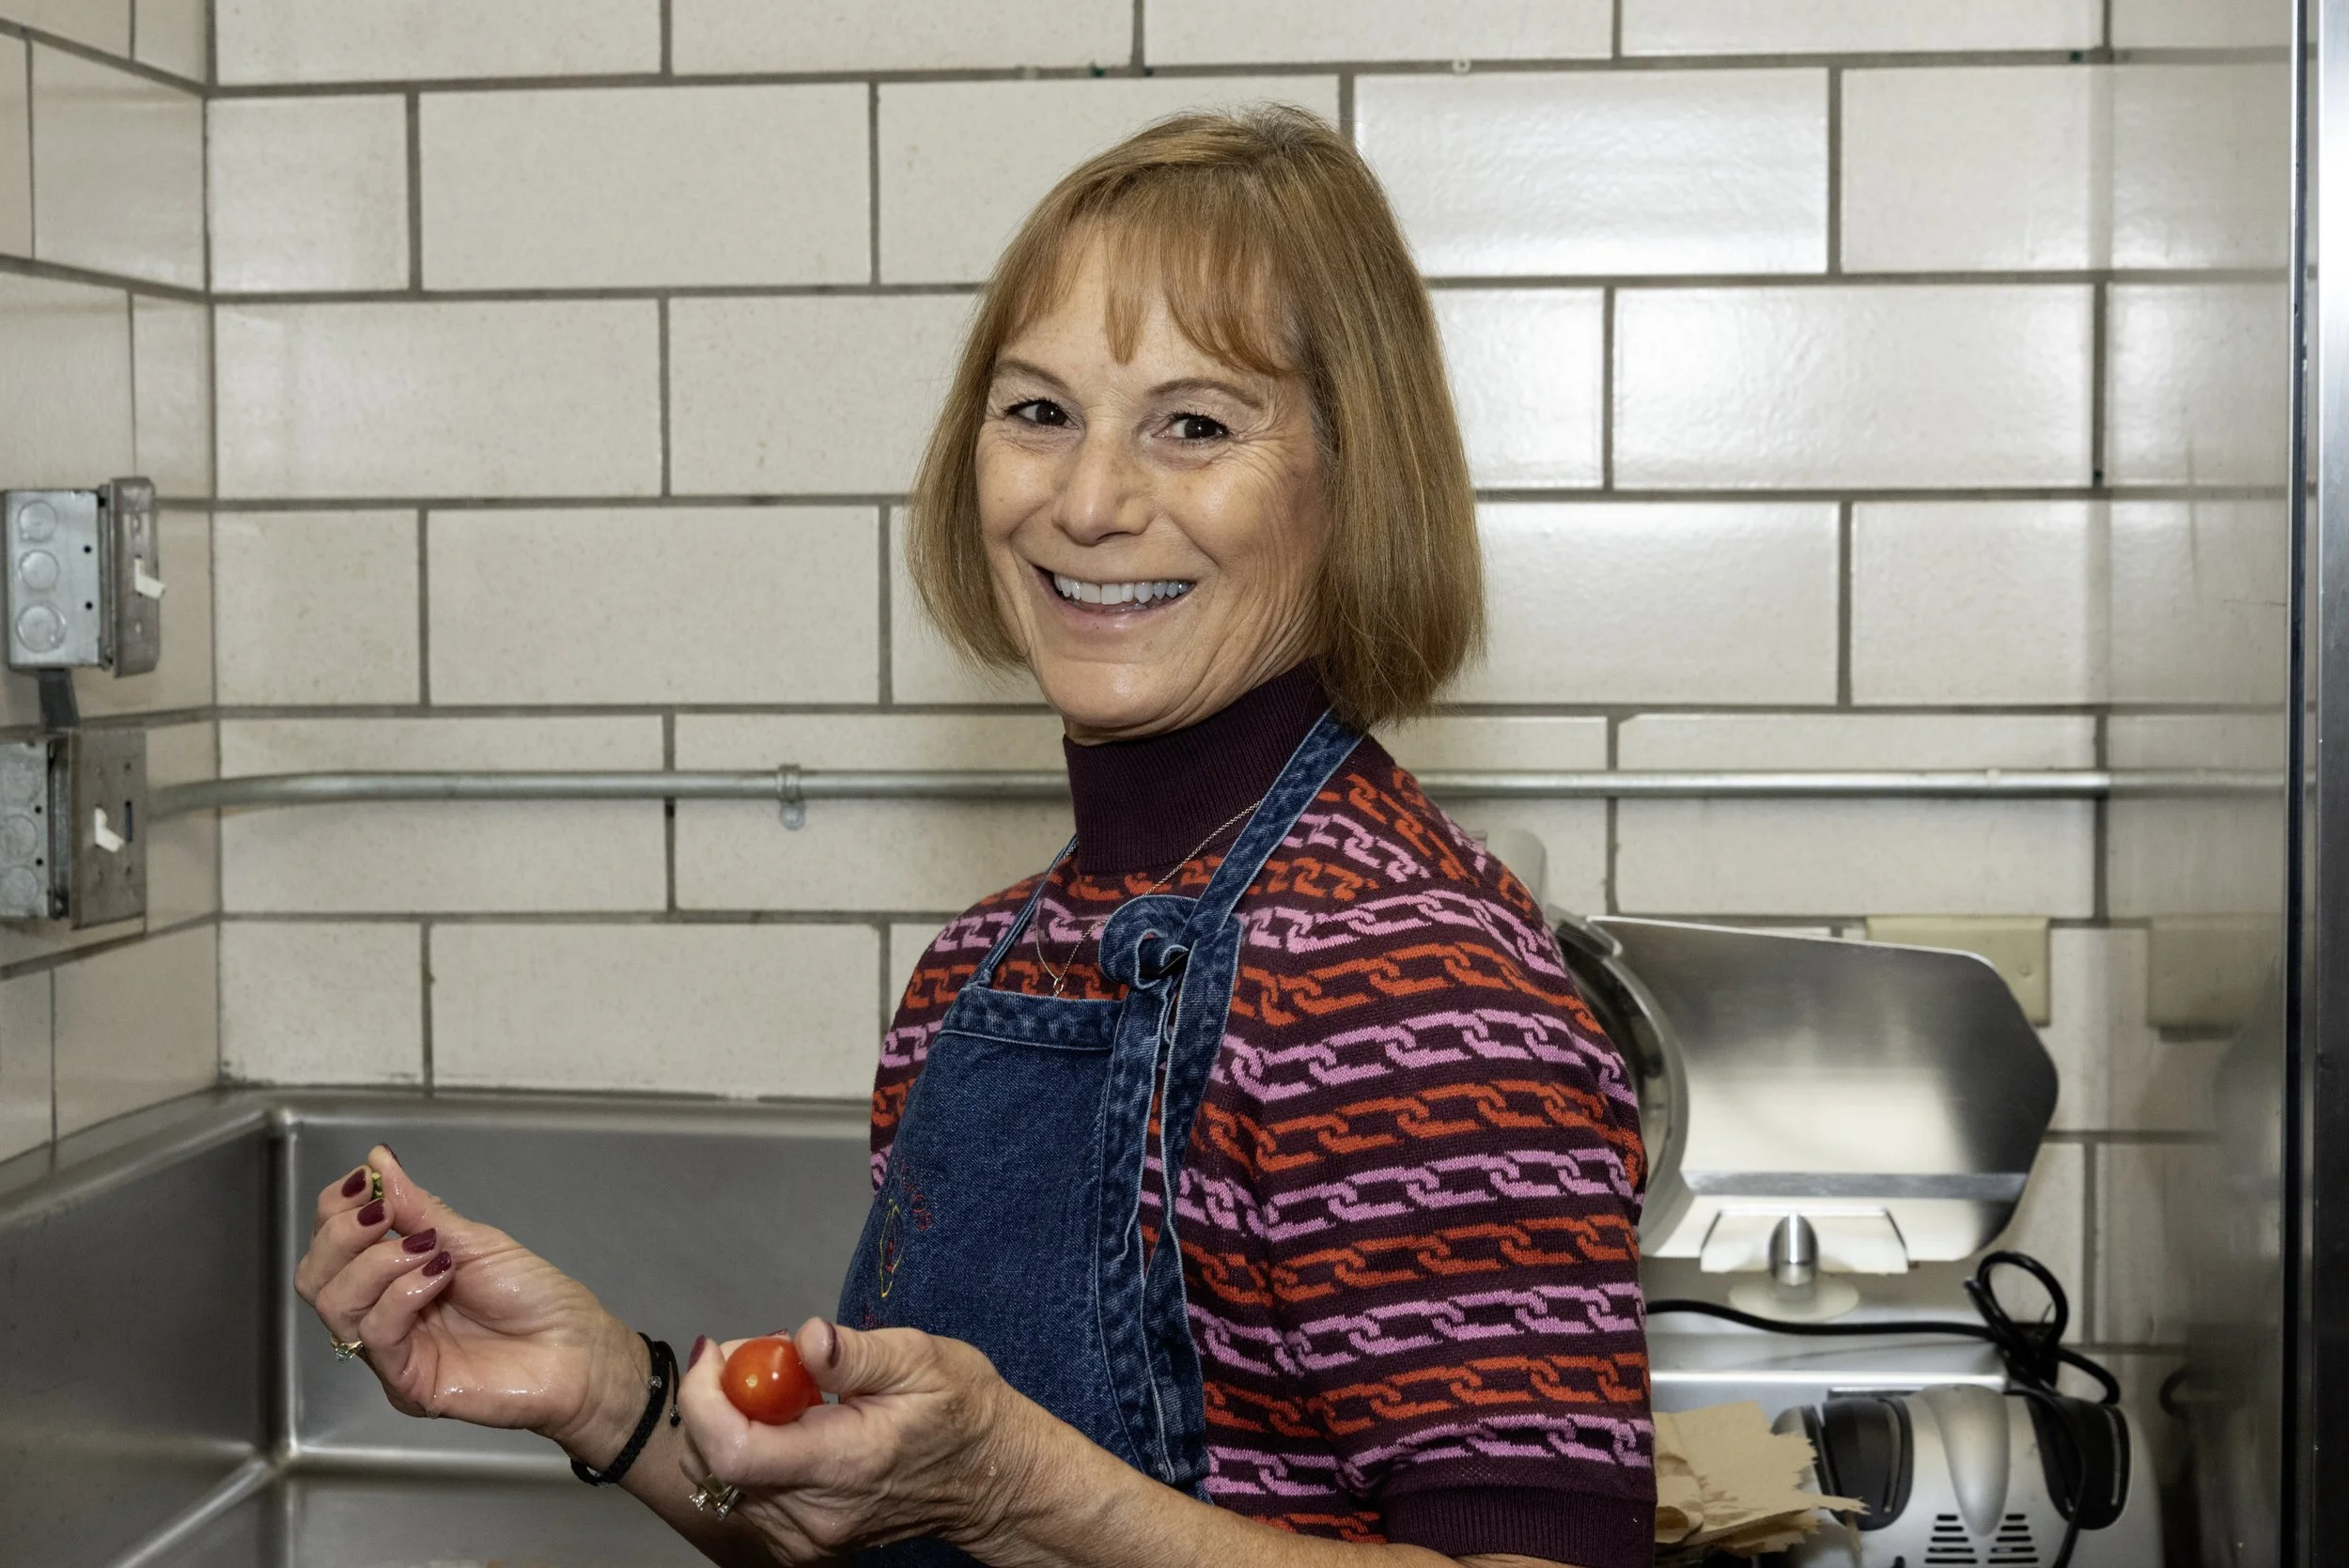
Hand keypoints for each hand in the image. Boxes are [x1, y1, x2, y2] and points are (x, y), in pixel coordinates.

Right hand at [292, 1144, 647, 1461]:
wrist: (578, 1348)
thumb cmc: (533, 1295)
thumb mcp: (471, 1240)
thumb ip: (419, 1210)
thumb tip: (377, 1160)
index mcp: (392, 1278)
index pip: (331, 1247)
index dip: (334, 1211)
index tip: (364, 1181)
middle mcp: (382, 1315)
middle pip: (316, 1277)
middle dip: (340, 1235)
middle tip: (385, 1215)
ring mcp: (391, 1352)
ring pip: (335, 1304)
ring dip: (377, 1262)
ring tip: (430, 1250)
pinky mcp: (406, 1382)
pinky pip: (376, 1334)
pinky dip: (401, 1294)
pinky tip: (437, 1275)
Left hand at [674, 1319, 1043, 1562]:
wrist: (994, 1480)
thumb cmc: (963, 1413)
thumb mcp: (922, 1359)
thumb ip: (856, 1353)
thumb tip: (807, 1338)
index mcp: (843, 1462)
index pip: (733, 1449)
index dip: (706, 1398)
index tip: (719, 1351)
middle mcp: (816, 1512)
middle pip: (713, 1467)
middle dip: (714, 1401)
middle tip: (755, 1355)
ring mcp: (808, 1536)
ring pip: (720, 1484)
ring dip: (727, 1425)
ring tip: (777, 1384)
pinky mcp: (805, 1542)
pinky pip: (744, 1498)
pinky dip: (744, 1452)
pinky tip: (784, 1421)